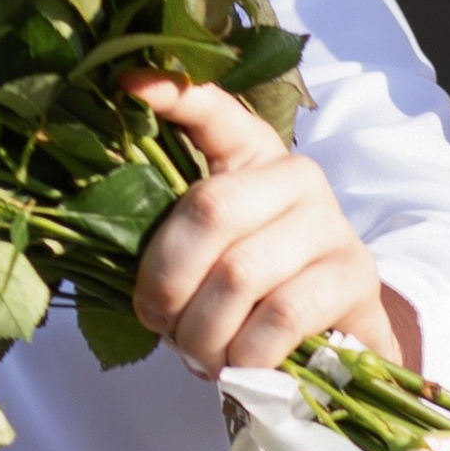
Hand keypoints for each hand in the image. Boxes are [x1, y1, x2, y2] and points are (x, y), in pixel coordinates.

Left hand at [125, 75, 419, 378]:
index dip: (175, 95)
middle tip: (157, 320)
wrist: (337, 335)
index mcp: (250, 156)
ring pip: (241, 273)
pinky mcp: (354, 275)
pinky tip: (238, 364)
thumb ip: (170, 234)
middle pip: (211, 210)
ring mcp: (330, 224)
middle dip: (167, 279)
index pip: (215, 111)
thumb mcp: (208, 253)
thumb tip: (95, 238)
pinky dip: (245, 352)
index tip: (128, 86)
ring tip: (197, 353)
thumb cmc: (251, 292)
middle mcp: (296, 176)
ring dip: (203, 330)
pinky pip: (281, 316)